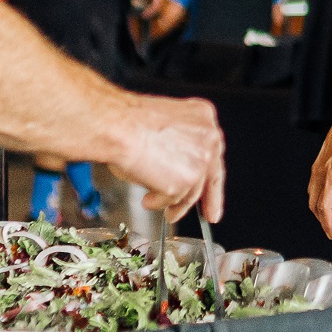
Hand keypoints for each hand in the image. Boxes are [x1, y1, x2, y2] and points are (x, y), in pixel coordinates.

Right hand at [108, 95, 224, 222]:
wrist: (117, 127)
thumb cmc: (129, 122)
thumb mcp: (164, 126)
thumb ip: (179, 145)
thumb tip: (173, 168)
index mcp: (203, 117)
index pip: (213, 150)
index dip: (211, 172)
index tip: (213, 187)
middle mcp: (208, 138)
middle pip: (212, 174)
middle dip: (210, 199)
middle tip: (209, 215)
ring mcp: (199, 161)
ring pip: (192, 192)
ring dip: (174, 203)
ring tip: (158, 205)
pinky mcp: (186, 181)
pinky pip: (173, 200)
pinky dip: (158, 202)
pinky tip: (148, 199)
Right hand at [308, 107, 331, 238]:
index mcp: (330, 176)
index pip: (324, 206)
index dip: (326, 222)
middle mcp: (319, 175)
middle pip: (315, 205)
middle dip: (324, 220)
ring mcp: (316, 171)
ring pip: (313, 198)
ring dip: (323, 211)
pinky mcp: (317, 168)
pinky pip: (314, 189)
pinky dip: (321, 200)